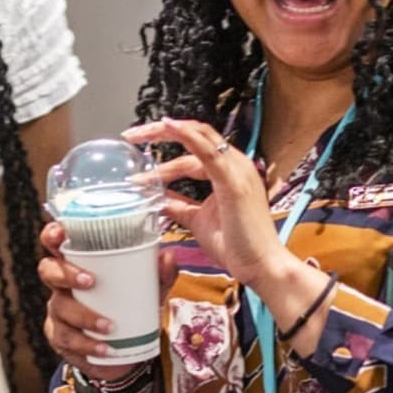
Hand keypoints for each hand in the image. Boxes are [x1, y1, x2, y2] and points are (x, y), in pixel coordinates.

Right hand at [39, 221, 166, 383]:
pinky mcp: (60, 338)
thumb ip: (159, 274)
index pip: (55, 242)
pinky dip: (88, 345)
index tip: (61, 233)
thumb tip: (167, 257)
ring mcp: (58, 312)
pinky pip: (68, 340)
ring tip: (109, 326)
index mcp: (77, 263)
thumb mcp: (148, 289)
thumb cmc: (130, 306)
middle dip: (67, 274)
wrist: (125, 349)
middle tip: (91, 281)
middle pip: (48, 271)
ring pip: (60, 309)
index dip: (52, 234)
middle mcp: (61, 285)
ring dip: (85, 317)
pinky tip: (104, 349)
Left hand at [123, 118, 295, 290]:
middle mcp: (235, 165)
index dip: (167, 146)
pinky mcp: (234, 182)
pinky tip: (168, 126)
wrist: (261, 266)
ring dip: (165, 133)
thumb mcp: (198, 221)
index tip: (139, 150)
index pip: (194, 148)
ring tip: (137, 136)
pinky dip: (187, 136)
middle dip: (160, 132)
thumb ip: (179, 207)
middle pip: (195, 134)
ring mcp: (236, 170)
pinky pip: (208, 151)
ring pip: (199, 137)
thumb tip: (158, 200)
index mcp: (229, 171)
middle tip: (131, 136)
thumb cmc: (238, 246)